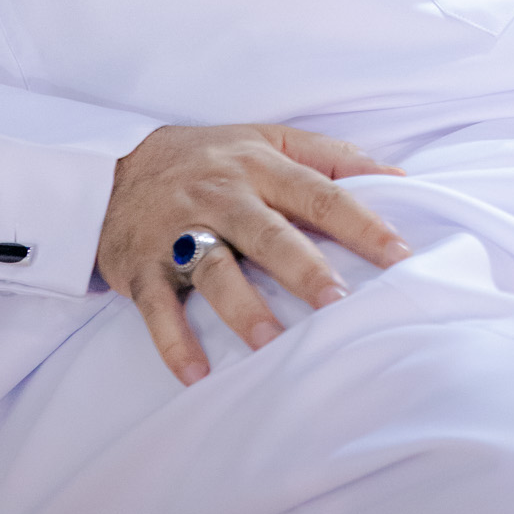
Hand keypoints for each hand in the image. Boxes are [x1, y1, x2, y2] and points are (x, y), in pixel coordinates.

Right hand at [96, 122, 409, 385]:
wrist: (113, 167)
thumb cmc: (208, 158)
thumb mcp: (266, 139)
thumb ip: (331, 157)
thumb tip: (399, 176)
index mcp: (259, 165)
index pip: (319, 194)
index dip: (361, 224)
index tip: (400, 256)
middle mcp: (222, 195)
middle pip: (268, 234)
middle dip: (304, 269)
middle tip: (340, 304)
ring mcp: (178, 232)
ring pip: (214, 271)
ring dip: (242, 309)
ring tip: (271, 345)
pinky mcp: (142, 266)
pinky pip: (157, 307)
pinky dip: (174, 341)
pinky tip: (197, 374)